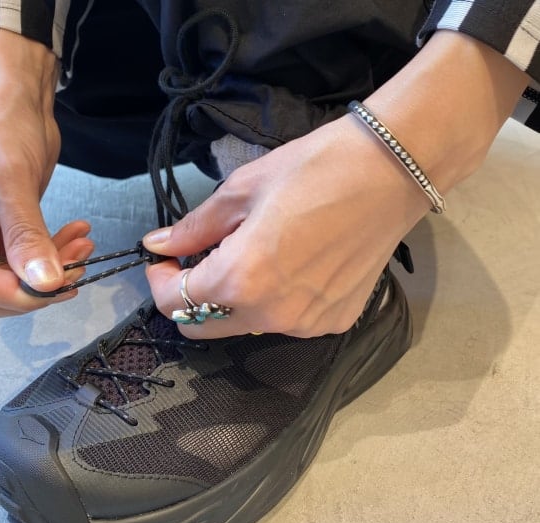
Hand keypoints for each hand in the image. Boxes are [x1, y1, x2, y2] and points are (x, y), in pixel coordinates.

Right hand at [0, 29, 93, 320]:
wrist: (15, 90)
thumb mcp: (9, 175)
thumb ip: (26, 233)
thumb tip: (45, 283)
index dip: (10, 293)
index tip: (51, 287)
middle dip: (32, 288)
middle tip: (73, 269)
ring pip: (13, 281)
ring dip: (51, 273)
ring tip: (83, 246)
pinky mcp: (4, 232)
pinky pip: (29, 261)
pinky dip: (55, 256)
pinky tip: (78, 237)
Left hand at [145, 116, 427, 337]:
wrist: (390, 171)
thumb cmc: (313, 169)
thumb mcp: (242, 190)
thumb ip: (194, 228)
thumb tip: (157, 245)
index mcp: (241, 280)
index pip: (175, 303)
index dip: (159, 281)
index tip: (163, 259)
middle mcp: (270, 315)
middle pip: (203, 326)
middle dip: (190, 298)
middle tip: (200, 260)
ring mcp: (305, 324)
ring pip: (244, 324)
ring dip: (233, 299)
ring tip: (253, 254)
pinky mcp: (333, 322)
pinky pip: (285, 320)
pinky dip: (273, 300)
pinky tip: (292, 265)